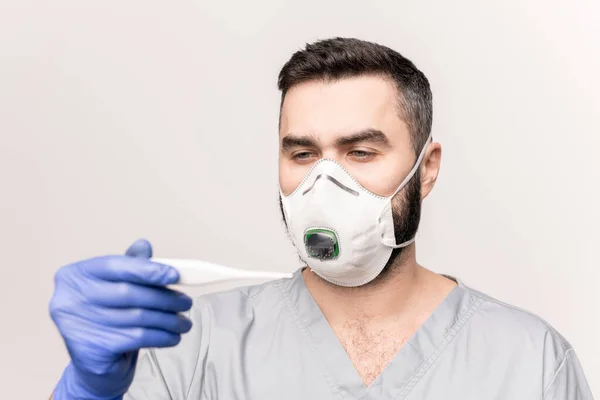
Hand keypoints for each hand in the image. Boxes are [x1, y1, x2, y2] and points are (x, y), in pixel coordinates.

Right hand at [49, 239, 192, 399]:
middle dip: (164, 297)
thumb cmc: (107, 319)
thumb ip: (129, 266)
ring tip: (184, 321)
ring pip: (137, 316)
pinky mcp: (90, 350)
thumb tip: (144, 244)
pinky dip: (161, 336)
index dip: (147, 269)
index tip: (175, 275)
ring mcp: (75, 326)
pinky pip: (137, 338)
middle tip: (186, 302)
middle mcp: (67, 299)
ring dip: (168, 319)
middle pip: (128, 292)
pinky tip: (173, 336)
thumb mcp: (116, 287)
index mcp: (73, 275)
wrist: (94, 364)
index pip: (114, 265)